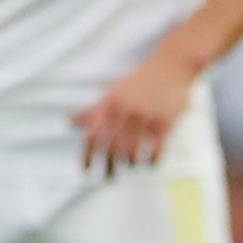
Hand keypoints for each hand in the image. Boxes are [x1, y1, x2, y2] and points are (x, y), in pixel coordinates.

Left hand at [74, 42, 197, 171]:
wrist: (171, 66)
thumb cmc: (140, 80)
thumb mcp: (113, 91)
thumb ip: (93, 110)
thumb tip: (71, 122)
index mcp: (110, 103)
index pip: (93, 135)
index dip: (87, 155)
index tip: (86, 169)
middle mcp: (125, 110)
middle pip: (112, 147)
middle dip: (109, 166)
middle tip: (109, 176)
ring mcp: (145, 116)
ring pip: (132, 151)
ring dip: (130, 163)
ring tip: (130, 164)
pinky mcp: (165, 122)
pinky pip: (155, 150)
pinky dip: (151, 161)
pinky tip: (149, 163)